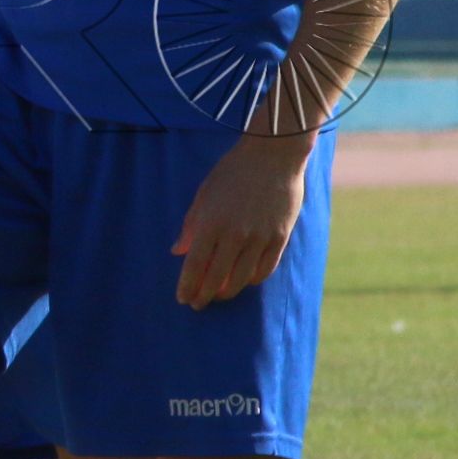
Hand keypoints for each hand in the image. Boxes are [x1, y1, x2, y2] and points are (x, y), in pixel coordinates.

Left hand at [172, 131, 311, 308]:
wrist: (274, 154)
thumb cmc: (233, 171)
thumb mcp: (205, 193)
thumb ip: (191, 224)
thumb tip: (178, 250)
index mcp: (211, 222)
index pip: (194, 265)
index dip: (187, 286)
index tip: (182, 298)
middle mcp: (235, 234)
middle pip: (217, 278)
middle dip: (204, 295)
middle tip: (197, 304)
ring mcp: (259, 238)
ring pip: (240, 279)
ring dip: (227, 292)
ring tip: (218, 295)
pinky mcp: (279, 237)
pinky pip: (264, 269)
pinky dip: (251, 280)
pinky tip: (242, 281)